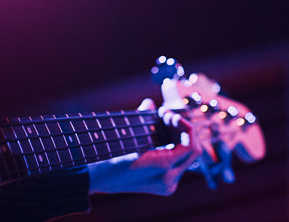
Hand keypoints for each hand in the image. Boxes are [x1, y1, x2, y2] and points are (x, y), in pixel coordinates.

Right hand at [87, 99, 203, 195]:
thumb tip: (150, 104)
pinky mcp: (164, 183)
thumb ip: (142, 118)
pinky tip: (162, 132)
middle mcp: (169, 181)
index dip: (184, 126)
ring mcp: (168, 184)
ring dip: (179, 136)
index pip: (189, 147)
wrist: (96, 178)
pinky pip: (178, 161)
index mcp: (162, 170)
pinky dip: (174, 145)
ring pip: (187, 156)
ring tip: (162, 121)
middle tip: (166, 115)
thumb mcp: (127, 135)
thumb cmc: (108, 157)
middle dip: (183, 129)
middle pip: (192, 152)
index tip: (169, 114)